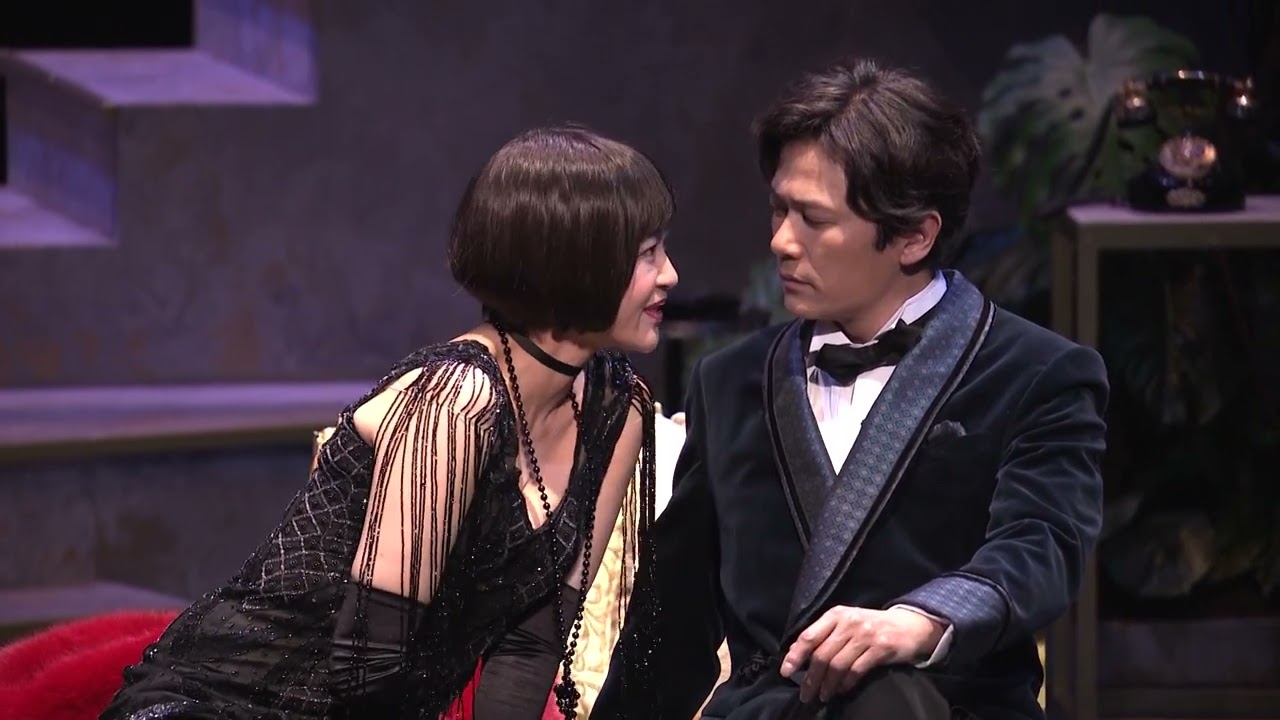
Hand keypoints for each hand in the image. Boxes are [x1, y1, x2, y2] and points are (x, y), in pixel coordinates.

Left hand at [779, 606, 943, 702]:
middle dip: (811, 678)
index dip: (795, 656)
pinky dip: (846, 684)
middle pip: (822, 655)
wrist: (908, 625)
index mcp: (836, 615)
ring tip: (822, 696)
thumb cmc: (870, 626)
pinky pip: (856, 671)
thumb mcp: (846, 623)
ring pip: (837, 665)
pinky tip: (841, 690)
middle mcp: (849, 622)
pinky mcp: (880, 649)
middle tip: (805, 694)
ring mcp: (865, 635)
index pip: (809, 636)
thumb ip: (824, 636)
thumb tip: (798, 657)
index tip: (786, 672)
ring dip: (827, 685)